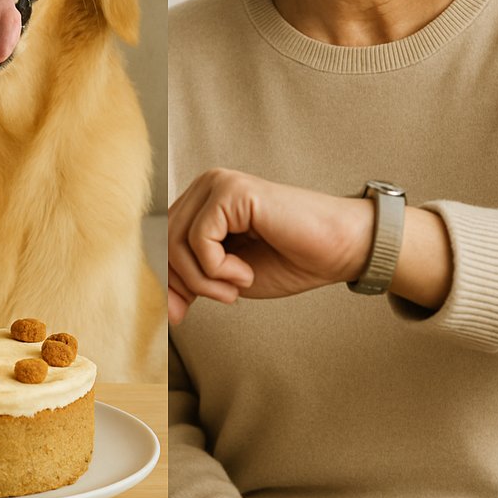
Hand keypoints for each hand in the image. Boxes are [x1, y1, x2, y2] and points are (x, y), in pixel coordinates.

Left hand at [168, 168, 371, 324]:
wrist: (337, 250)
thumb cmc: (289, 260)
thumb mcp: (228, 278)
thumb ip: (193, 283)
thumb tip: (166, 312)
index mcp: (203, 203)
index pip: (161, 242)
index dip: (167, 281)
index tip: (181, 313)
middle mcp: (207, 186)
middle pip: (163, 241)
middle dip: (184, 282)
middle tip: (223, 297)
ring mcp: (219, 184)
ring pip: (177, 242)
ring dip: (204, 279)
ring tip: (237, 285)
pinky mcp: (232, 190)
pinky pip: (199, 239)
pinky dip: (218, 268)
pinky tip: (245, 272)